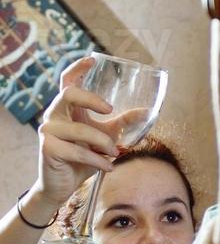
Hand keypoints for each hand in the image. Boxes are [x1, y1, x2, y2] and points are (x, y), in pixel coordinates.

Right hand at [29, 57, 119, 212]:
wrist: (64, 184)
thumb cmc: (85, 155)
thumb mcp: (108, 136)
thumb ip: (123, 123)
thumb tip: (148, 111)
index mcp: (68, 108)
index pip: (67, 81)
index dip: (77, 68)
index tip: (92, 59)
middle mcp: (54, 115)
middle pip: (68, 94)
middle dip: (91, 99)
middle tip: (110, 110)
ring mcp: (48, 131)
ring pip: (80, 130)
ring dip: (103, 143)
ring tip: (114, 154)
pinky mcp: (48, 149)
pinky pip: (78, 151)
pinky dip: (97, 160)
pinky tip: (107, 167)